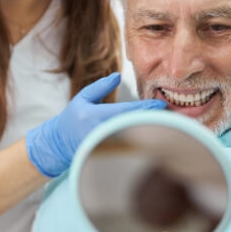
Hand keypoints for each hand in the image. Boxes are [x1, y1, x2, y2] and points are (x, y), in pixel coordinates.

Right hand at [26, 73, 165, 176]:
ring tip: (167, 124)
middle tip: (171, 115)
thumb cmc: (72, 118)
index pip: (127, 111)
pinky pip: (129, 147)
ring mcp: (105, 146)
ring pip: (134, 138)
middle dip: (153, 121)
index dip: (146, 108)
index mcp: (95, 116)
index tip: (161, 104)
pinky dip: (142, 140)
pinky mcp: (108, 155)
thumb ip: (100, 87)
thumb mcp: (82, 98)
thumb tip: (118, 76)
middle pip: (134, 126)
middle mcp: (101, 132)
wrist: (59, 144)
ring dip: (150, 131)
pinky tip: (154, 136)